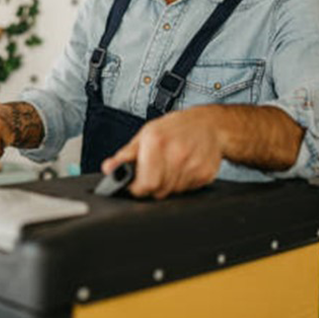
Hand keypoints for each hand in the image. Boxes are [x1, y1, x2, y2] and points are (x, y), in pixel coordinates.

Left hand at [101, 106, 223, 198]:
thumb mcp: (146, 134)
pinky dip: (182, 183)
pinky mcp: (205, 174)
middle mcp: (175, 154)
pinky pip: (188, 190)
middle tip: (154, 173)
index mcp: (156, 142)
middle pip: (158, 191)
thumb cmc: (175, 127)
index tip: (135, 185)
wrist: (210, 124)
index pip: (144, 184)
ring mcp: (192, 165)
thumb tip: (108, 169)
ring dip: (168, 185)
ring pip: (172, 193)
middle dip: (152, 187)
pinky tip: (184, 168)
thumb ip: (126, 154)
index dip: (137, 188)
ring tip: (170, 167)